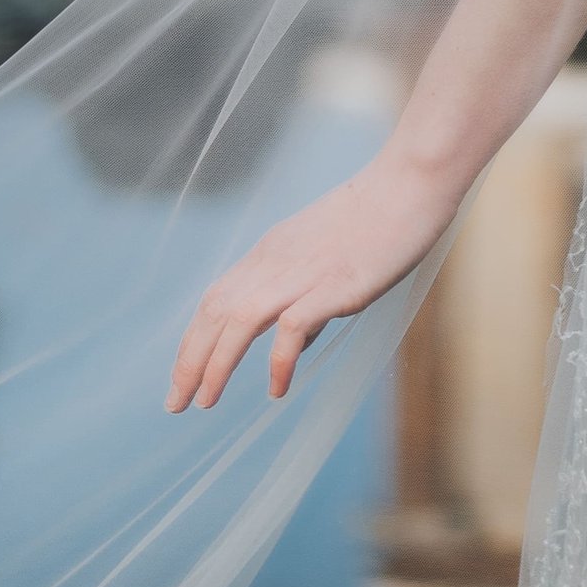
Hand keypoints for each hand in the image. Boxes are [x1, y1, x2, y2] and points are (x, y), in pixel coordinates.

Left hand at [166, 153, 453, 413]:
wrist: (411, 183)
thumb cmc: (379, 218)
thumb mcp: (327, 255)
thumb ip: (305, 296)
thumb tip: (294, 344)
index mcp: (271, 251)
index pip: (216, 299)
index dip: (194, 341)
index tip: (182, 378)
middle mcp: (276, 261)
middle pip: (216, 312)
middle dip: (190, 361)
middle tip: (175, 403)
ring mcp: (304, 272)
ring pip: (239, 319)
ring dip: (216, 364)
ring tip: (205, 402)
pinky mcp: (334, 284)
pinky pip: (291, 327)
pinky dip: (277, 361)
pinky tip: (276, 389)